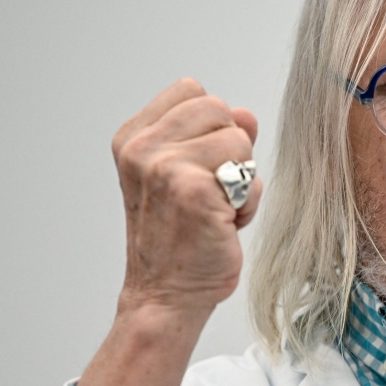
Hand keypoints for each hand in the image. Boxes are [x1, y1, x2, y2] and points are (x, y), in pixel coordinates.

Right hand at [75, 78, 262, 385]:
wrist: (166, 295)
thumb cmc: (179, 237)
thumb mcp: (189, 174)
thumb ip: (216, 136)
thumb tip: (246, 114)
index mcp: (133, 138)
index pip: (192, 90)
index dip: (211, 125)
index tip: (198, 164)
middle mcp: (141, 148)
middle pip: (219, 107)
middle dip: (230, 148)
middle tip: (211, 189)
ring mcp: (165, 166)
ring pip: (240, 139)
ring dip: (242, 178)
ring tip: (217, 208)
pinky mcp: (195, 189)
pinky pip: (251, 176)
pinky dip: (249, 203)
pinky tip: (225, 225)